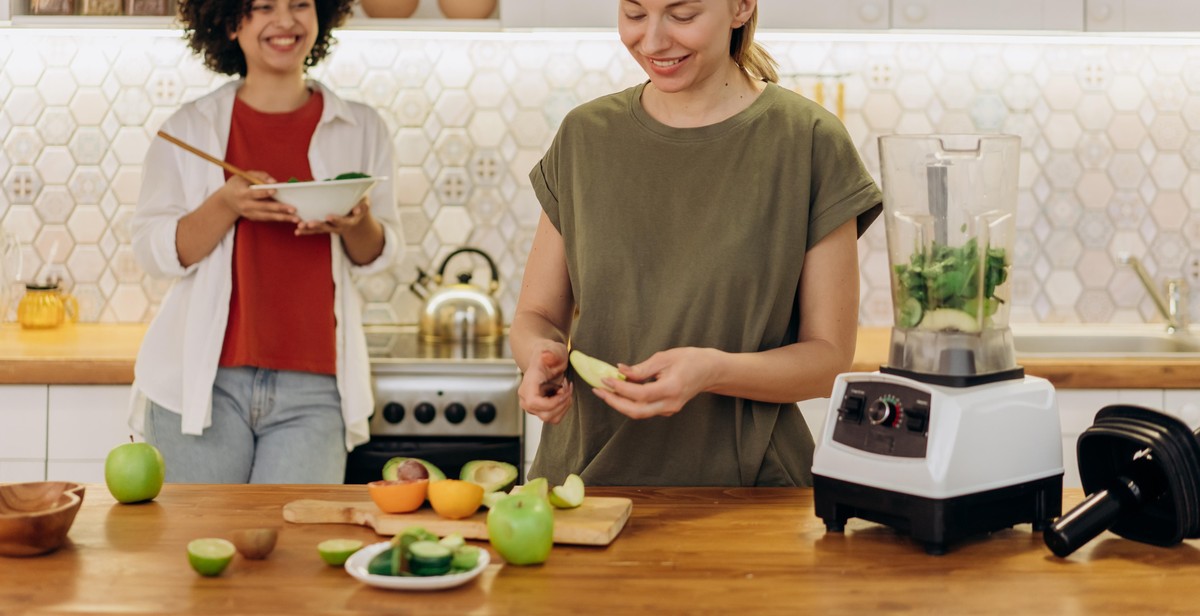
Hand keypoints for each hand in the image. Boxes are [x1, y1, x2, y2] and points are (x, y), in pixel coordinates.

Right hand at [219, 172, 298, 222]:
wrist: (226, 200)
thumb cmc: (237, 184)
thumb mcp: (244, 176)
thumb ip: (259, 176)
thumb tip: (274, 181)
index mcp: (241, 193)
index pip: (254, 193)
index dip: (264, 192)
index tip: (275, 190)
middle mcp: (245, 205)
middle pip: (264, 207)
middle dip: (279, 208)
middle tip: (293, 209)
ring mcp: (249, 214)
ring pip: (268, 216)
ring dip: (283, 218)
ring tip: (296, 219)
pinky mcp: (253, 218)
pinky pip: (267, 219)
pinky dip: (279, 219)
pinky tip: (290, 219)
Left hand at [295, 197, 370, 235]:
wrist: (357, 214)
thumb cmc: (360, 204)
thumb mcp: (365, 203)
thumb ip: (362, 206)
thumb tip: (357, 209)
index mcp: (350, 221)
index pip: (343, 222)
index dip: (336, 220)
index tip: (329, 217)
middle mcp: (340, 227)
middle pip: (328, 227)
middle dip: (318, 225)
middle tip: (309, 224)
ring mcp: (331, 228)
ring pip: (320, 230)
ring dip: (309, 229)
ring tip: (299, 227)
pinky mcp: (325, 227)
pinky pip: (315, 230)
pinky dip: (306, 231)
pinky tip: (297, 232)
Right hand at [517, 342, 573, 423]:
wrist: (545, 359)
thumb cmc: (550, 354)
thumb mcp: (554, 350)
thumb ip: (552, 353)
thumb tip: (546, 355)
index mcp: (528, 384)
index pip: (534, 402)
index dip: (552, 402)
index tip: (564, 392)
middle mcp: (526, 398)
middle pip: (545, 414)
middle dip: (562, 403)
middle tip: (567, 387)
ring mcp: (531, 406)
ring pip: (550, 418)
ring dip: (564, 406)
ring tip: (566, 390)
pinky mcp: (539, 410)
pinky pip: (553, 418)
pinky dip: (563, 408)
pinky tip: (564, 395)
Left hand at [593, 347, 717, 419]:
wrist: (710, 371)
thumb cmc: (690, 360)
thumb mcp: (665, 358)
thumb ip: (642, 368)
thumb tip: (620, 371)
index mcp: (671, 388)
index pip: (640, 394)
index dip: (620, 388)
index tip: (605, 378)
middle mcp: (670, 403)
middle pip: (636, 411)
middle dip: (614, 402)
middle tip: (598, 390)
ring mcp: (669, 409)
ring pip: (639, 413)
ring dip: (619, 403)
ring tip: (604, 390)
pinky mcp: (666, 409)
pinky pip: (644, 409)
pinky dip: (630, 402)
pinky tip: (620, 391)